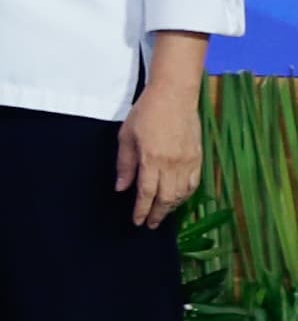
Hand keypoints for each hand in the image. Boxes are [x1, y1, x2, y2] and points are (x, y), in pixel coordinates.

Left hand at [119, 75, 204, 230]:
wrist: (175, 96)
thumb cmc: (146, 112)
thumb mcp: (126, 136)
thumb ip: (125, 164)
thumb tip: (121, 187)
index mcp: (151, 159)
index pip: (147, 193)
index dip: (142, 210)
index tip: (137, 221)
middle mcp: (172, 164)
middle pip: (166, 198)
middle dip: (157, 214)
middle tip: (150, 224)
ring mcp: (187, 161)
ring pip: (181, 193)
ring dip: (171, 207)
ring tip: (162, 214)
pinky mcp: (198, 157)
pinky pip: (193, 183)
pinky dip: (185, 195)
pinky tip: (178, 199)